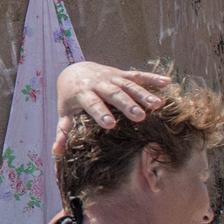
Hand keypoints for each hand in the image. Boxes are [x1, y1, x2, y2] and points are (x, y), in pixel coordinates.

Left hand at [54, 64, 172, 157]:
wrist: (74, 71)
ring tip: (157, 104)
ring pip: (129, 85)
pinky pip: (139, 75)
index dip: (101, 113)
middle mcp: (99, 84)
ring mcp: (112, 77)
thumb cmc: (70, 98)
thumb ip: (62, 131)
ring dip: (143, 93)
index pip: (92, 104)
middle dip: (127, 104)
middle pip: (114, 94)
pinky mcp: (122, 73)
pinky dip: (153, 78)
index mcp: (83, 94)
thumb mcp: (64, 113)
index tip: (110, 124)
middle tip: (140, 116)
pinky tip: (167, 82)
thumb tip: (56, 152)